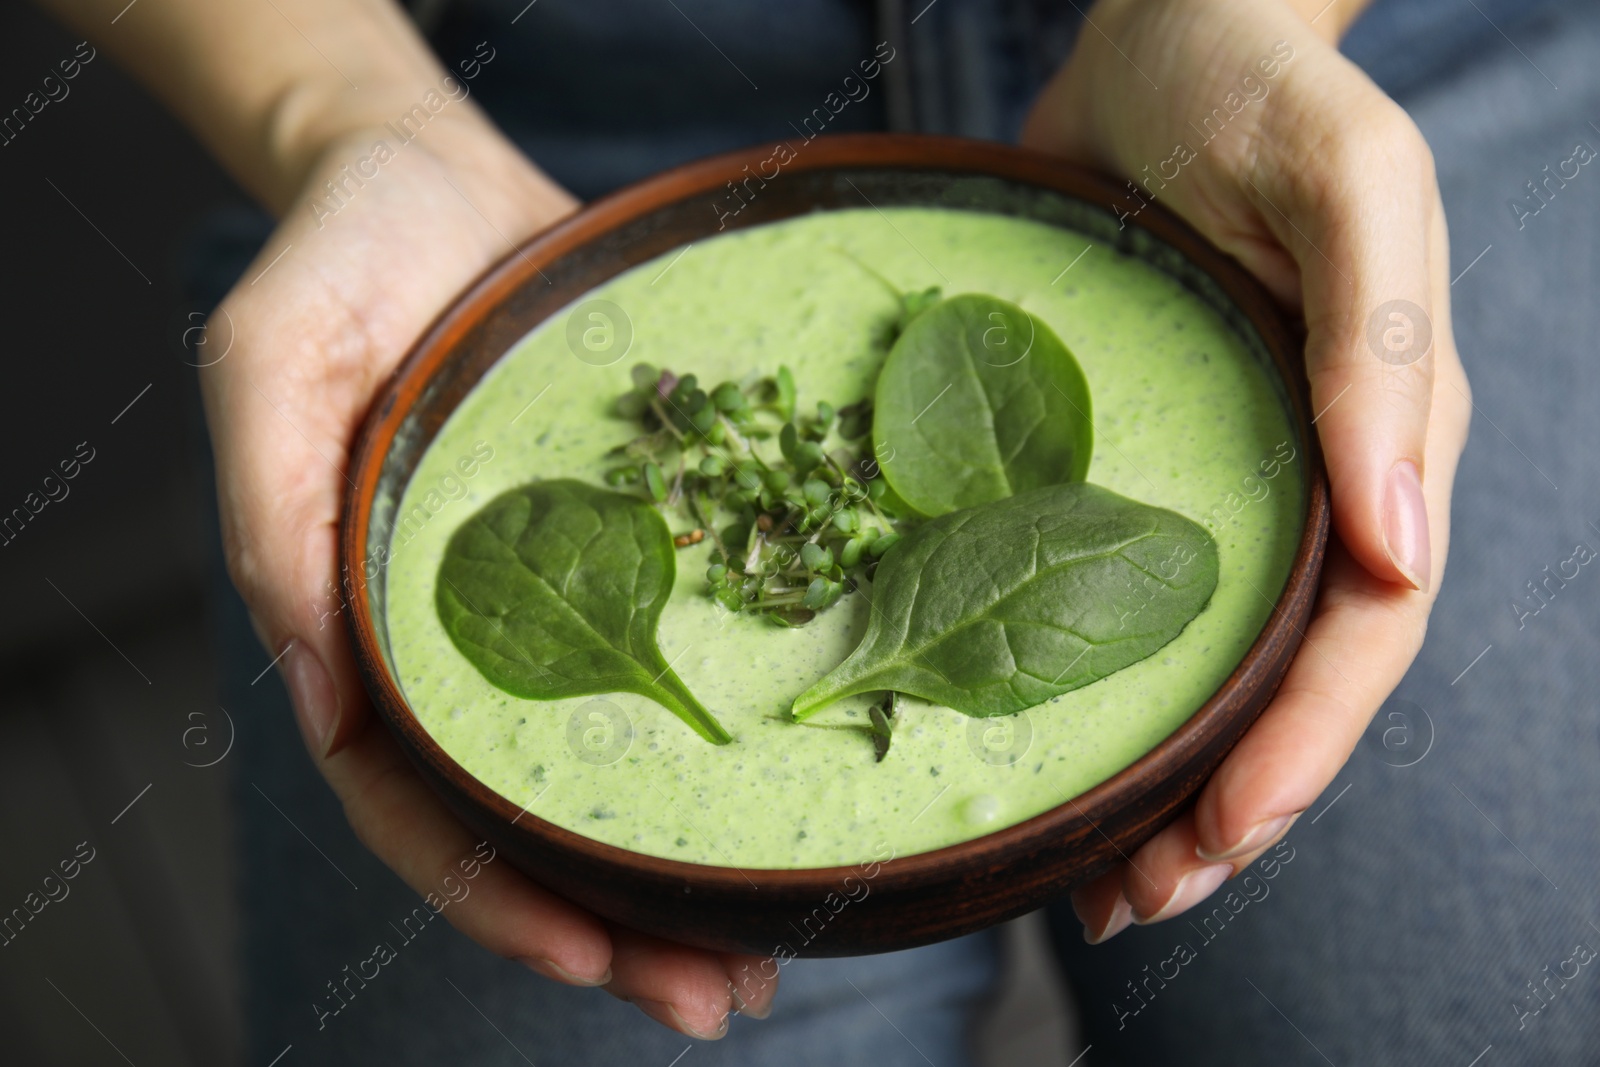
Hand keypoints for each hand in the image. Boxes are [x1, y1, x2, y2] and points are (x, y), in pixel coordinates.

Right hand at [203, 109, 772, 1036]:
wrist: (438, 179)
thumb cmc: (341, 258)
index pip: (419, 804)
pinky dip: (733, 739)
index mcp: (371, 629)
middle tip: (714, 1002)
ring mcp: (558, 600)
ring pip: (620, 765)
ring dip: (685, 868)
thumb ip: (276, 518)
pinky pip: (684, 657)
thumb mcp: (272, 364)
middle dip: (617, 924)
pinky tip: (802, 785)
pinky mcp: (635, 545)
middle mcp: (473, 637)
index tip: (588, 959)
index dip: (496, 895)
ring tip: (769, 956)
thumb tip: (314, 684)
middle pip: (535, 817)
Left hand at [1021, 0, 1470, 937]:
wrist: (1168, 29)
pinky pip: (1111, 590)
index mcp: (1383, 444)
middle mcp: (1308, 484)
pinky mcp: (1127, 460)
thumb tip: (1405, 551)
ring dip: (1156, 775)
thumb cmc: (1263, 87)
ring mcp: (1217, 481)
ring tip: (1087, 873)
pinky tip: (1017, 735)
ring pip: (1201, 663)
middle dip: (1221, 805)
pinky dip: (1083, 680)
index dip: (1301, 751)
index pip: (1363, 637)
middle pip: (1283, 684)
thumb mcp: (1345, 186)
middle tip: (1131, 902)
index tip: (1216, 840)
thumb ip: (1379, 349)